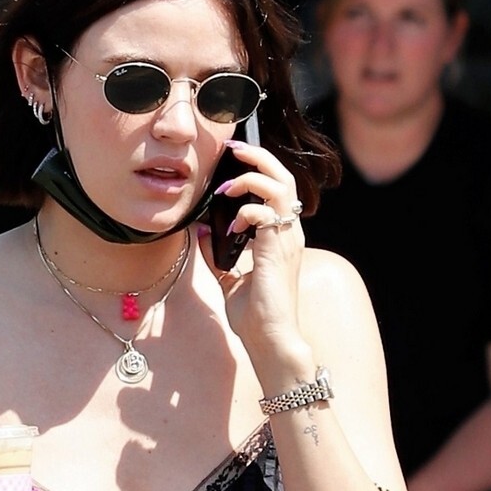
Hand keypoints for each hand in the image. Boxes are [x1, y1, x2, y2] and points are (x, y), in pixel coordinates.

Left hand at [197, 137, 309, 380]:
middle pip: (283, 175)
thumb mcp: (229, 280)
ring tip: (227, 186)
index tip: (231, 161)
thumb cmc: (256, 317)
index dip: (256, 169)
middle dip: (257, 157)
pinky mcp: (277, 250)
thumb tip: (202, 232)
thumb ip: (217, 255)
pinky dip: (245, 211)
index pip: (276, 188)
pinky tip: (231, 227)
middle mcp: (289, 233)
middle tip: (232, 150)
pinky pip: (265, 213)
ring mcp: (287, 239)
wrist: (270, 341)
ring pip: (279, 185)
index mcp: (280, 237)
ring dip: (250, 178)